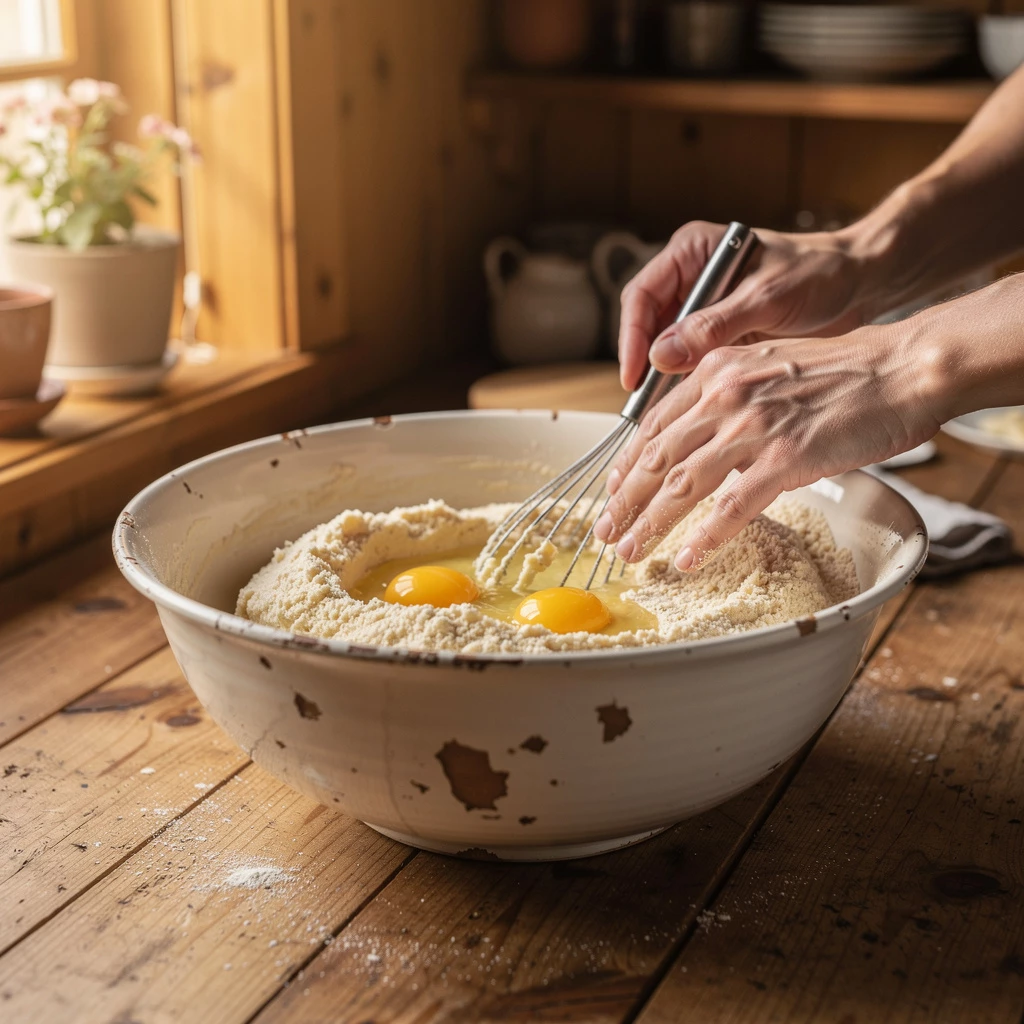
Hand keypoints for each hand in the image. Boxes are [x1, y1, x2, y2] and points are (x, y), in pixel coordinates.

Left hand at [594, 324, 940, 569]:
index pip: (652, 425)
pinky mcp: (786, 458)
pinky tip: (688, 558)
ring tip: (631, 552)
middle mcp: (724, 396)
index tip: (612, 493)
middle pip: (657, 458)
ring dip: (651, 525)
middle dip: (625, 502)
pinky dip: (706, 537)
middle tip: (605, 533)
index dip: (626, 466)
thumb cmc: (841, 371)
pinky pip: (732, 507)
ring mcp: (753, 427)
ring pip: (682, 484)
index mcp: (715, 371)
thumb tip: (697, 434)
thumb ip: (725, 394)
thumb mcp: (765, 364)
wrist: (901, 368)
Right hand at [618, 220, 881, 390]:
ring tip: (666, 408)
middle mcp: (691, 277)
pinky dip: (688, 380)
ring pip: (666, 345)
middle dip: (646, 361)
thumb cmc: (820, 273)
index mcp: (693, 251)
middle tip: (646, 401)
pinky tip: (691, 403)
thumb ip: (713, 325)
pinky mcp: (719, 330)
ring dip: (664, 375)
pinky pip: (691, 358)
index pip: (642, 295)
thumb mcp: (765, 298)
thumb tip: (661, 355)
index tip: (636, 373)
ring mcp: (703, 305)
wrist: (859, 283)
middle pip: (648, 323)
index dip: (632, 336)